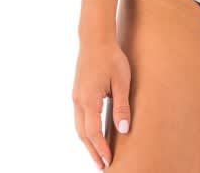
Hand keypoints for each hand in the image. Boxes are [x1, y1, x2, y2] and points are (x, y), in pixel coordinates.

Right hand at [72, 38, 132, 168]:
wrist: (95, 38)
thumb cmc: (111, 58)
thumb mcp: (121, 81)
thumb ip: (122, 106)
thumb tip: (123, 129)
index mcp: (89, 100)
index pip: (93, 133)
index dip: (101, 149)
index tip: (108, 161)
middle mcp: (79, 101)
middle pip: (83, 134)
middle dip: (92, 151)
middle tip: (102, 166)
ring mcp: (76, 96)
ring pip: (79, 127)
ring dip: (88, 142)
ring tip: (97, 155)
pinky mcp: (77, 92)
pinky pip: (79, 117)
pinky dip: (85, 131)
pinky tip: (92, 134)